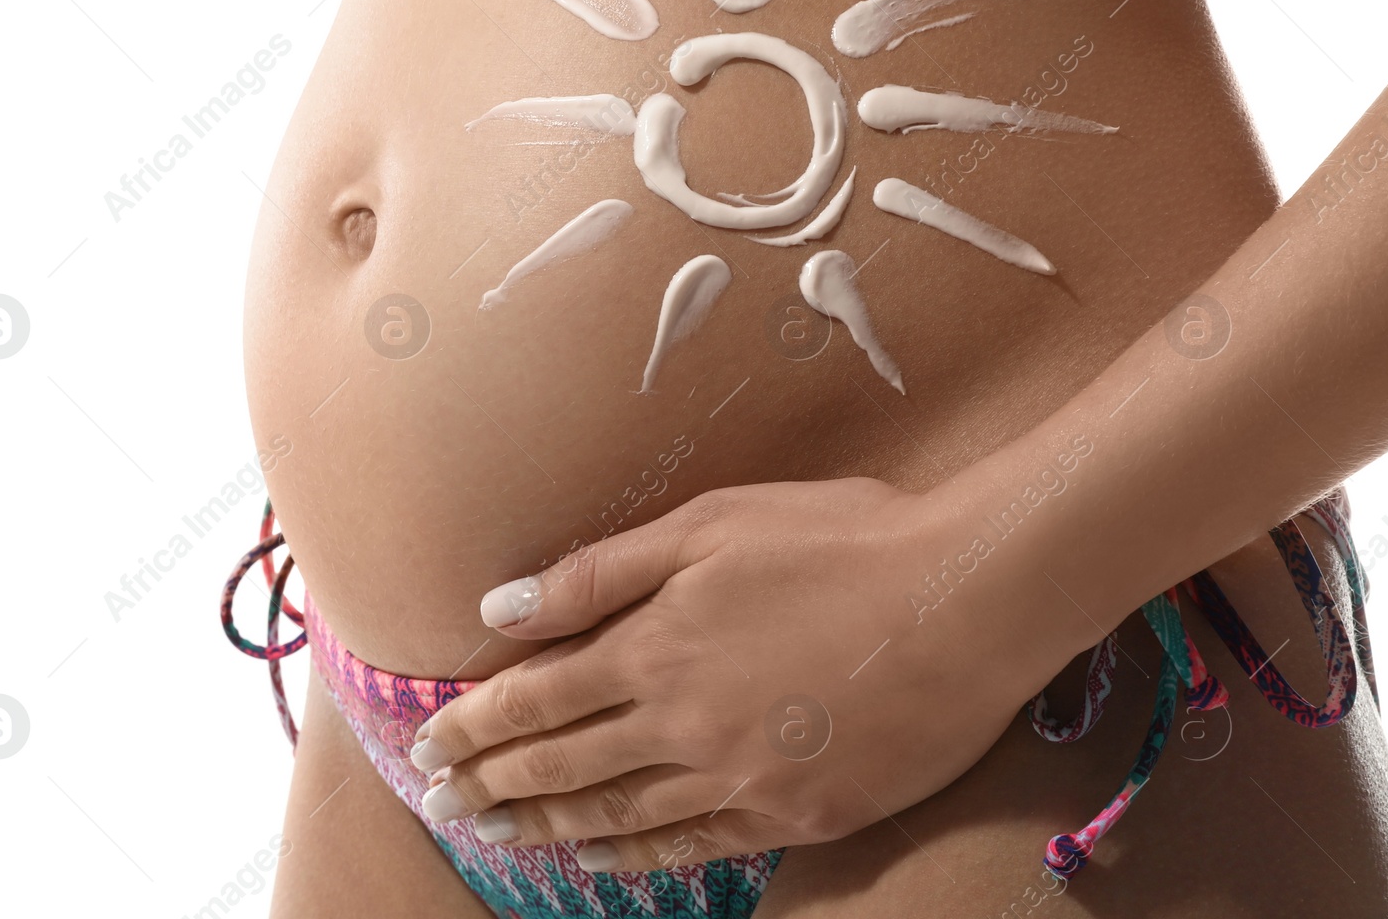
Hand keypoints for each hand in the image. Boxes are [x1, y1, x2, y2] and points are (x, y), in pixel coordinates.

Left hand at [406, 477, 1083, 872]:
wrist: (961, 599)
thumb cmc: (835, 540)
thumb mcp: (707, 526)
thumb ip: (598, 574)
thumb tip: (498, 610)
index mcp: (654, 648)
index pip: (535, 699)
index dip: (473, 726)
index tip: (426, 745)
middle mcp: (681, 725)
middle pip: (561, 766)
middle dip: (490, 783)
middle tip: (437, 801)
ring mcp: (739, 779)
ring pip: (617, 816)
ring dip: (546, 828)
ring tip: (494, 837)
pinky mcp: (796, 811)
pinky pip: (694, 847)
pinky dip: (636, 859)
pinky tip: (602, 862)